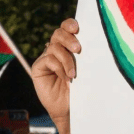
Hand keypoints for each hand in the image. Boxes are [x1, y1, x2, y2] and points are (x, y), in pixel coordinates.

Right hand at [32, 19, 80, 133]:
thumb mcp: (88, 68)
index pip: (67, 28)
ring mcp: (47, 57)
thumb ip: (86, 54)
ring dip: (66, 59)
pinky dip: (59, 67)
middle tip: (78, 49)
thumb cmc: (84, 88)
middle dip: (68, 38)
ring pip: (54, 46)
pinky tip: (66, 78)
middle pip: (59, 33)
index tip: (77, 28)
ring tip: (73, 74)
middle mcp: (57, 49)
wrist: (72, 108)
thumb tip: (95, 39)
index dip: (70, 24)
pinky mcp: (38, 67)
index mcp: (70, 46)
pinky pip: (47, 59)